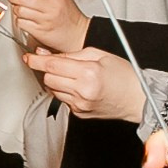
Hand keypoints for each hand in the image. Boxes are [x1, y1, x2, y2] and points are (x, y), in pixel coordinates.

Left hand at [6, 0, 88, 52]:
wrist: (78, 34)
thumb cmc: (69, 16)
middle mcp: (50, 7)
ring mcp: (44, 20)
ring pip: (19, 10)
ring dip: (15, 9)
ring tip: (20, 9)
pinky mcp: (39, 32)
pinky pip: (21, 23)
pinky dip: (19, 20)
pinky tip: (24, 19)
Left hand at [24, 47, 145, 121]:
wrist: (138, 98)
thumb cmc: (124, 76)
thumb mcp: (99, 55)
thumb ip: (71, 54)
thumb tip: (47, 54)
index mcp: (88, 73)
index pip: (52, 65)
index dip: (36, 60)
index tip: (29, 57)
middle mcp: (82, 91)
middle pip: (48, 78)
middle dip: (48, 69)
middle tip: (54, 63)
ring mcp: (80, 104)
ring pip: (53, 89)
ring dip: (55, 80)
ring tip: (71, 74)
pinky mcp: (79, 112)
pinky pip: (62, 99)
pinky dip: (64, 91)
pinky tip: (77, 86)